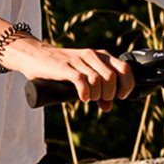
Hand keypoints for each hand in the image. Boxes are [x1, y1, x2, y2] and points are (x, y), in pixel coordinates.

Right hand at [15, 38, 134, 102]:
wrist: (36, 56)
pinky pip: (81, 80)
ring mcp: (78, 61)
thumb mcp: (83, 75)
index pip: (125, 68)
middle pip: (112, 77)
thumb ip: (97, 89)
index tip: (120, 96)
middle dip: (110, 93)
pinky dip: (85, 92)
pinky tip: (83, 97)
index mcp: (101, 56)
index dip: (127, 85)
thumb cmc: (61, 67)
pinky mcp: (65, 67)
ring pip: (98, 80)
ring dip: (97, 95)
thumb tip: (108, 107)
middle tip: (101, 99)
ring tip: (90, 98)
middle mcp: (92, 56)